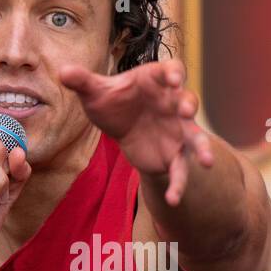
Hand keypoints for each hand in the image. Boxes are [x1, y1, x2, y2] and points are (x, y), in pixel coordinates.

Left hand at [60, 58, 213, 205]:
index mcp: (156, 82)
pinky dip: (179, 184)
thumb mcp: (96, 93)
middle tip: (186, 112)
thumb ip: (83, 82)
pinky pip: (180, 169)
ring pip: (195, 137)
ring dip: (203, 147)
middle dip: (189, 106)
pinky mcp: (175, 154)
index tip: (173, 78)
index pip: (171, 71)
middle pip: (187, 101)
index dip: (174, 73)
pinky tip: (173, 199)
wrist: (122, 128)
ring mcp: (178, 130)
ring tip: (208, 161)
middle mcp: (173, 104)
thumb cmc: (114, 102)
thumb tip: (62, 72)